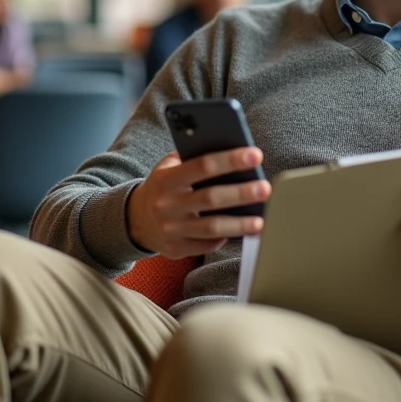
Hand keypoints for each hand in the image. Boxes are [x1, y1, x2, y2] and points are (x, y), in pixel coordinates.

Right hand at [127, 148, 270, 258]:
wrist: (135, 219)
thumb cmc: (165, 186)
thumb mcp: (170, 167)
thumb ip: (194, 158)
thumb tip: (234, 152)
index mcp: (166, 178)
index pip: (202, 165)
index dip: (230, 159)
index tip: (255, 155)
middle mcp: (166, 204)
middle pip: (210, 198)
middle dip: (241, 193)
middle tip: (265, 188)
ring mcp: (170, 229)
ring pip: (211, 228)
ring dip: (239, 224)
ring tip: (261, 220)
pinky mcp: (175, 249)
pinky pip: (207, 245)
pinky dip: (226, 237)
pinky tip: (242, 231)